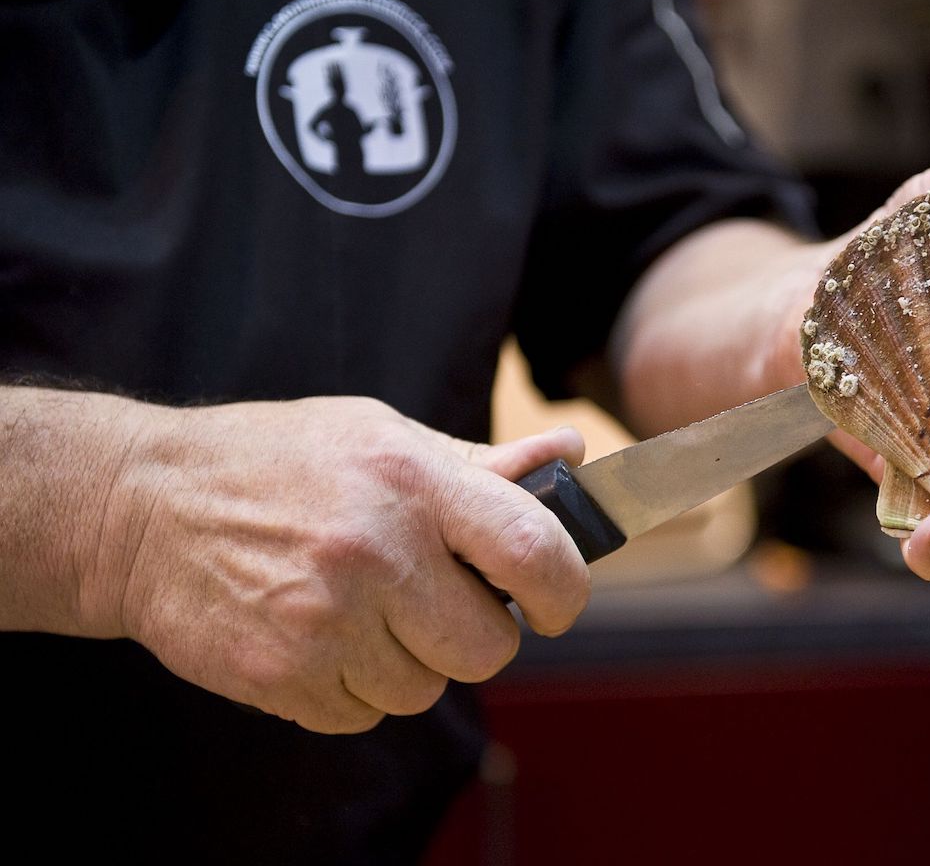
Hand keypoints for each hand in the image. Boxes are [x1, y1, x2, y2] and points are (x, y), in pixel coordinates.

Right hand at [108, 397, 588, 732]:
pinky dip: (354, 687)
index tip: (552, 600)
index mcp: (413, 481)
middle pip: (488, 647)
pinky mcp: (284, 675)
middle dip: (475, 633)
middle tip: (435, 601)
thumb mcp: (381, 434)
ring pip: (427, 689)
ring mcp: (326, 620)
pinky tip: (320, 635)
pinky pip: (366, 715)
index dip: (564, 589)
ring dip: (409, 661)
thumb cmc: (274, 463)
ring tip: (361, 609)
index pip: (535, 551)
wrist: (141, 507)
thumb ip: (480, 462)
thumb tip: (568, 458)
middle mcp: (375, 552)